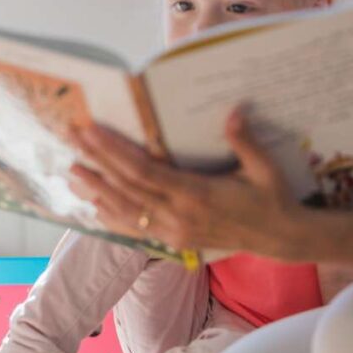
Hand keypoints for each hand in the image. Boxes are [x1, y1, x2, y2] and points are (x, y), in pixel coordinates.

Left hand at [67, 108, 307, 258]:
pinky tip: (93, 204)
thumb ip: (245, 141)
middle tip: (71, 139)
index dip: (114, 152)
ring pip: (126, 209)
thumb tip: (233, 111)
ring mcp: (174, 231)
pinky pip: (136, 228)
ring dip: (96, 189)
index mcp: (197, 194)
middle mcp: (179, 215)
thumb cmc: (272, 197)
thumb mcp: (265, 168)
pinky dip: (112, 215)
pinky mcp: (174, 241)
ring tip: (72, 170)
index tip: (91, 132)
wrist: (280, 239)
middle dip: (96, 162)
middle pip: (127, 187)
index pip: (144, 171)